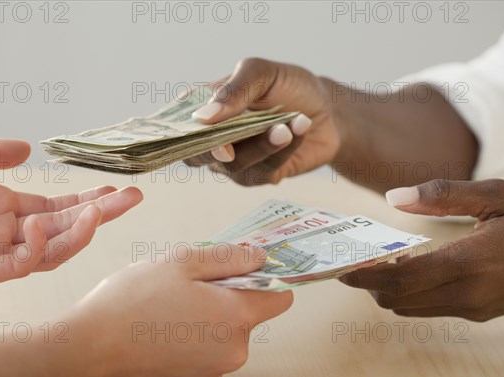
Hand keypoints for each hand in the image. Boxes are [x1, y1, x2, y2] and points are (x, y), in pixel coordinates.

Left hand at [0, 138, 142, 287]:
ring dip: (78, 234)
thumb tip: (27, 148)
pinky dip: (35, 247)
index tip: (118, 192)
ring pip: (51, 253)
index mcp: (6, 210)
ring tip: (100, 212)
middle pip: (66, 230)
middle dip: (102, 216)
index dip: (90, 202)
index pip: (60, 210)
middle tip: (132, 198)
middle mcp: (7, 234)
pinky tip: (39, 223)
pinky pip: (19, 266)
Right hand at [67, 244, 292, 376]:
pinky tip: (162, 326)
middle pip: (248, 314)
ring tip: (168, 305)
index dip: (267, 277)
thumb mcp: (182, 262)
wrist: (88, 351)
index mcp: (236, 317)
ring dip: (206, 315)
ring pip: (224, 332)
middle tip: (188, 282)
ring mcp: (212, 371)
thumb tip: (260, 257)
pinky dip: (192, 337)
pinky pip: (206, 352)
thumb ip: (229, 258)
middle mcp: (233, 351)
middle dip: (226, 294)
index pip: (280, 297)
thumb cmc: (131, 302)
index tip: (248, 267)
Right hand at [185, 58, 339, 184]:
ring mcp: (234, 160)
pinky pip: (264, 169)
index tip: (196, 130)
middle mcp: (212, 138)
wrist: (327, 109)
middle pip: (196, 155)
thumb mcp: (261, 73)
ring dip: (263, 144)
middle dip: (218, 148)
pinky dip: (283, 149)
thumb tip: (203, 117)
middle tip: (235, 142)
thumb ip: (233, 90)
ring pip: (234, 164)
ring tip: (289, 124)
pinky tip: (299, 129)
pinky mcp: (259, 175)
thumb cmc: (288, 86)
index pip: (176, 126)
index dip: (177, 134)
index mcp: (203, 108)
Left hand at [340, 179, 503, 321]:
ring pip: (413, 308)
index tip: (340, 269)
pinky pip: (431, 309)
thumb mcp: (498, 195)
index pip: (401, 280)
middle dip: (371, 284)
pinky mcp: (480, 312)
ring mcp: (475, 307)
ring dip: (389, 290)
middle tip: (354, 262)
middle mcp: (468, 293)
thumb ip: (444, 194)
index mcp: (470, 263)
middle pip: (399, 299)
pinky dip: (410, 294)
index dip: (366, 277)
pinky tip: (410, 270)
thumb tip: (394, 197)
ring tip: (379, 263)